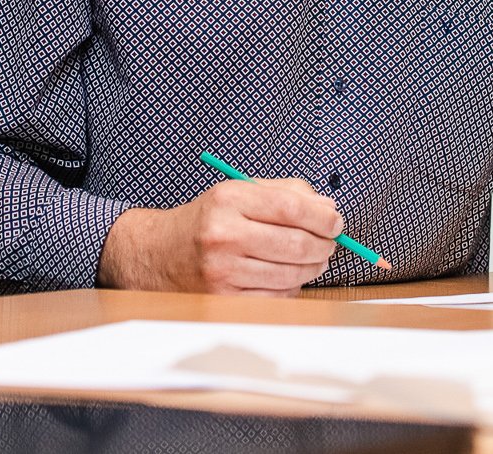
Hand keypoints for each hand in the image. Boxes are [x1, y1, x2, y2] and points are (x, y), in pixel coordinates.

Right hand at [98, 179, 345, 294]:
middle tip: (330, 244)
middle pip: (295, 243)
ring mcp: (221, 271)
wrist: (157, 254)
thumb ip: (286, 193)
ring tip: (313, 259)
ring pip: (289, 273)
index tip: (336, 222)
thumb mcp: (240, 192)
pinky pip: (275, 296)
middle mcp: (222, 235)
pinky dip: (290, 287)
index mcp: (228, 200)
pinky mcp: (222, 299)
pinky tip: (287, 275)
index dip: (322, 217)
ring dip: (311, 268)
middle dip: (323, 245)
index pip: (290, 207)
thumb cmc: (208, 220)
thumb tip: (328, 210)